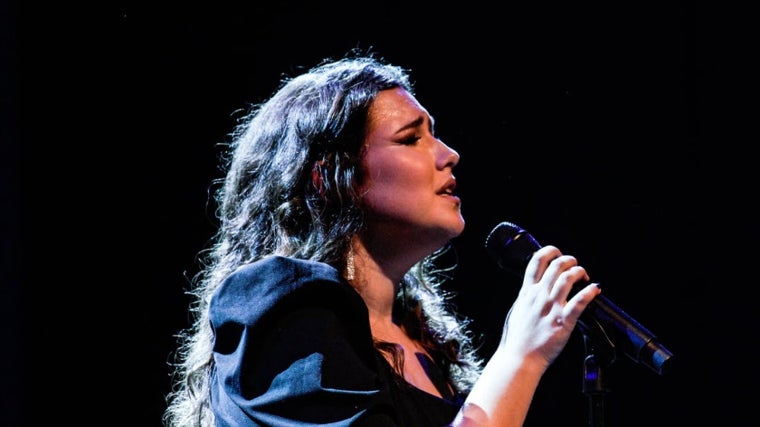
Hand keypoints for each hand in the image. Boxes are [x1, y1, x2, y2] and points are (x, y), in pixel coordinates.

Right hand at [500, 245, 600, 370]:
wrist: (519, 358)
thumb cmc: (516, 338)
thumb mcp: (516, 310)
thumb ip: (525, 299)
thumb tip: (531, 291)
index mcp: (526, 292)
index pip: (537, 261)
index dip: (550, 251)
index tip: (557, 253)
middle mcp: (539, 296)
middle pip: (556, 265)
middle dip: (569, 260)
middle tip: (575, 266)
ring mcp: (551, 307)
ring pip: (568, 278)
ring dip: (579, 272)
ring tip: (584, 276)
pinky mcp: (563, 321)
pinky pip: (580, 301)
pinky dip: (590, 291)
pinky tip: (595, 289)